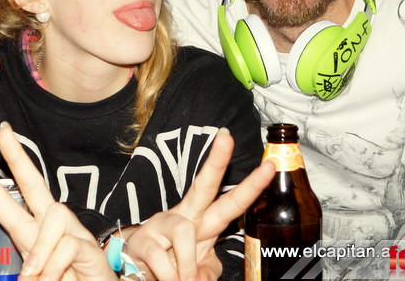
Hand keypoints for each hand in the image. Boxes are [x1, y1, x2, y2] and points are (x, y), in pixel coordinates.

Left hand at [0, 123, 115, 280]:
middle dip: (16, 155)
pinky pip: (67, 245)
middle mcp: (52, 226)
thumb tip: (21, 271)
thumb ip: (30, 263)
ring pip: (53, 216)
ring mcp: (72, 233)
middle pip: (33, 183)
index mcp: (33, 232)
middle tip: (1, 131)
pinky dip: (53, 265)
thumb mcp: (36, 275)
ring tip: (32, 278)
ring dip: (39, 250)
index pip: (7, 199)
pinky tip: (50, 279)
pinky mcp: (88, 246)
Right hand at [123, 128, 275, 280]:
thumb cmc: (171, 263)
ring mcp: (162, 224)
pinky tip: (166, 279)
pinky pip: (162, 259)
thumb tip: (206, 278)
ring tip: (183, 280)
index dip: (252, 185)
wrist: (133, 269)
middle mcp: (185, 215)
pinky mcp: (143, 240)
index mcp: (203, 220)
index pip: (231, 201)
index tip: (270, 165)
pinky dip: (170, 276)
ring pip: (184, 233)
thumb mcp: (197, 268)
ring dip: (186, 265)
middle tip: (227, 138)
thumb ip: (208, 270)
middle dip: (217, 161)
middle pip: (204, 184)